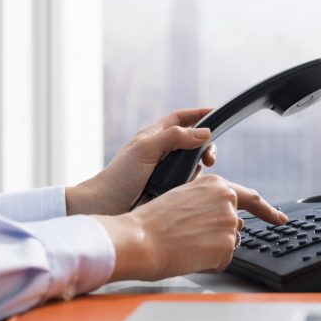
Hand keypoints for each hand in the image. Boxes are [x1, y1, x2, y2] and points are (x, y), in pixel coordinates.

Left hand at [66, 109, 217, 215]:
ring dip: (197, 170)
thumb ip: (174, 137)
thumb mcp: (146, 150)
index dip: (198, 114)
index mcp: (153, 136)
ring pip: (193, 164)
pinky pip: (188, 183)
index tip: (216, 112)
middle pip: (192, 142)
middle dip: (204, 147)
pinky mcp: (168, 190)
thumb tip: (204, 133)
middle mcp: (161, 152)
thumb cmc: (118, 178)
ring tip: (189, 180)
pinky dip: (192, 185)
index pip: (181, 118)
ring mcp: (165, 172)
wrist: (104, 209)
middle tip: (209, 160)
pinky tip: (186, 192)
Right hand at [94, 175, 288, 280]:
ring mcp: (230, 225)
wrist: (141, 239)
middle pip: (236, 226)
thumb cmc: (154, 220)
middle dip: (221, 235)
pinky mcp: (227, 247)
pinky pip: (222, 260)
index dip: (268, 211)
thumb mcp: (184, 196)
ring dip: (213, 248)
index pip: (251, 199)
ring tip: (186, 242)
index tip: (280, 218)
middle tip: (193, 237)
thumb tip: (222, 215)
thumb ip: (209, 201)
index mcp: (218, 186)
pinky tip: (190, 254)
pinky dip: (209, 262)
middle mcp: (229, 202)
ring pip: (228, 244)